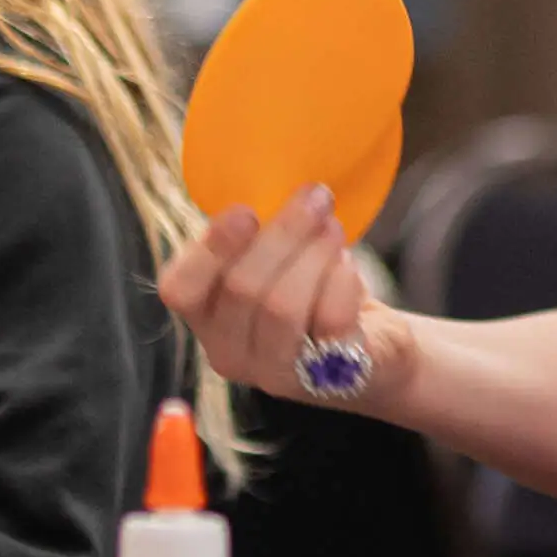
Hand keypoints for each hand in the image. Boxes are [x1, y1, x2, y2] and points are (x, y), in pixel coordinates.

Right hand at [159, 194, 404, 410]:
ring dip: (314, 253)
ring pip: (282, 306)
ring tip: (333, 227)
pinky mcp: (329, 378)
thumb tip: (260, 178)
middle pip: (242, 289)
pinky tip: (349, 267)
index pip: (180, 290)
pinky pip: (330, 320)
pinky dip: (342, 281)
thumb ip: (254, 234)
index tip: (245, 210)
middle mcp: (231, 353)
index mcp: (206, 318)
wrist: (376, 348)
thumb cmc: (312, 291)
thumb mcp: (272, 262)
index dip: (210, 249)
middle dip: (283, 232)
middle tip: (315, 195)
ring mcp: (278, 373)